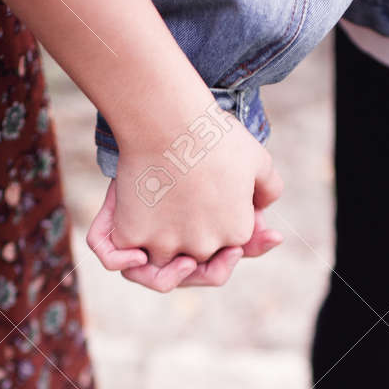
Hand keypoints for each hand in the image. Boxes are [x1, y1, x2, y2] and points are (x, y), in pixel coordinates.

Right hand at [87, 113, 282, 290]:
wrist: (168, 119)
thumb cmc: (213, 134)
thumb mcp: (258, 159)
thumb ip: (268, 188)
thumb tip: (263, 209)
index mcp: (237, 232)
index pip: (230, 249)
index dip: (221, 234)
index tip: (211, 206)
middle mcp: (203, 246)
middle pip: (196, 262)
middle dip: (193, 252)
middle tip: (184, 227)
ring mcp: (166, 245)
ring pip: (161, 269)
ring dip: (163, 268)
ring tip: (161, 246)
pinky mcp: (132, 237)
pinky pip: (120, 258)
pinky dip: (123, 258)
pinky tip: (134, 252)